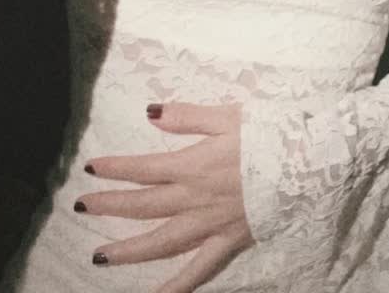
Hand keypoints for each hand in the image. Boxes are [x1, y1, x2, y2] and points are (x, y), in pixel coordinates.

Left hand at [76, 101, 254, 292]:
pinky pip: (200, 270)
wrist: (308, 165)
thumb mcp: (226, 115)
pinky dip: (178, 287)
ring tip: (101, 257)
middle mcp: (195, 198)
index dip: (115, 168)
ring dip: (129, 250)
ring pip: (162, 242)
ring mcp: (211, 224)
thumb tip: (150, 113)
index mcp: (192, 165)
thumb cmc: (269, 134)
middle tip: (81, 207)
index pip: (143, 168)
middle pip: (144, 205)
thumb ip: (186, 116)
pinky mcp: (229, 241)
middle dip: (110, 206)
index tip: (91, 168)